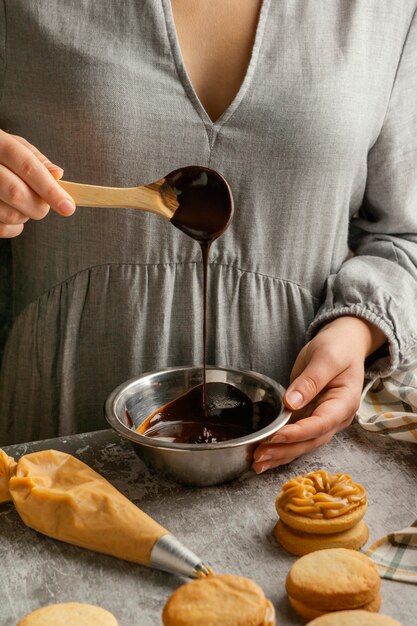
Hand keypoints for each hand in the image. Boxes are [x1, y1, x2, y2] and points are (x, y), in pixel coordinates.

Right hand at [0, 130, 75, 237]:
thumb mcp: (15, 146)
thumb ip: (36, 160)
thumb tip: (58, 174)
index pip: (27, 167)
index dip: (50, 189)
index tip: (68, 207)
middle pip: (17, 193)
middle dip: (39, 206)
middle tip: (43, 206)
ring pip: (9, 214)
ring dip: (25, 216)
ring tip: (22, 204)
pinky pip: (0, 229)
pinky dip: (14, 228)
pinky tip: (12, 214)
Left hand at [252, 316, 385, 472]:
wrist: (345, 343)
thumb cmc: (338, 348)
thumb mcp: (326, 358)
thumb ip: (310, 381)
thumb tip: (291, 403)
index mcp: (344, 403)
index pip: (320, 424)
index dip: (298, 433)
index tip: (276, 437)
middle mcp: (336, 417)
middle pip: (310, 440)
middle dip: (284, 450)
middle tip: (259, 456)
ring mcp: (324, 420)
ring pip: (303, 444)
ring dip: (280, 454)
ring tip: (257, 463)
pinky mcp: (311, 417)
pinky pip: (297, 437)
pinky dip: (281, 447)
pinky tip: (265, 455)